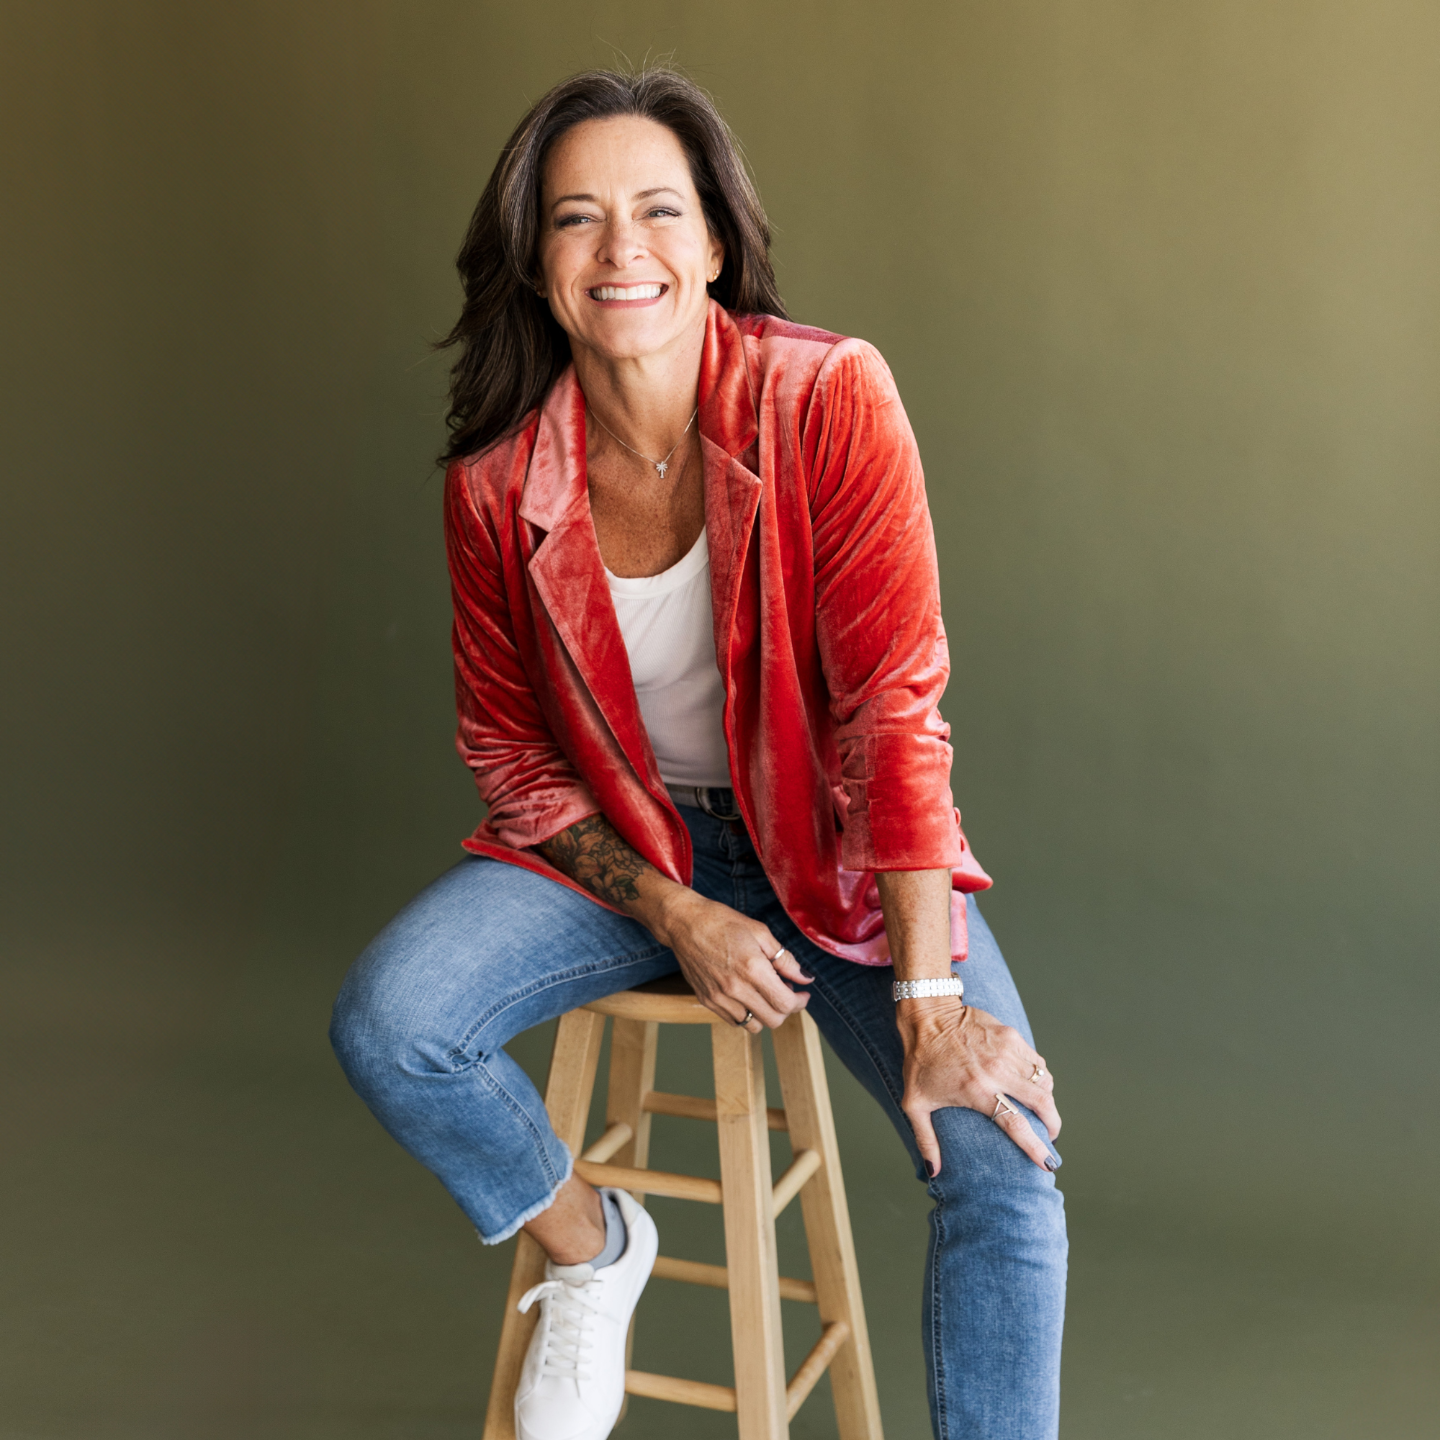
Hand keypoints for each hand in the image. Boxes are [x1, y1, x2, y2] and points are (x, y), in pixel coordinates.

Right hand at [653, 887, 811, 1030]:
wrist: (684, 923)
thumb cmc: (722, 922)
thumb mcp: (760, 932)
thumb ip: (785, 959)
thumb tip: (805, 978)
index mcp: (752, 969)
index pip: (785, 1003)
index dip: (800, 1002)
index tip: (802, 993)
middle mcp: (735, 988)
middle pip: (773, 1020)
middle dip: (786, 1009)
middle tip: (786, 992)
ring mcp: (719, 998)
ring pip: (754, 1025)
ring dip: (766, 1014)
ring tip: (765, 994)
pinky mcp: (707, 1000)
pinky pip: (734, 1021)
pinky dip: (747, 1014)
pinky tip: (747, 995)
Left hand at [898, 999, 1059, 1174]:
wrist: (927, 1014)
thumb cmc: (919, 1060)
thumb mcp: (914, 1102)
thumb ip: (925, 1139)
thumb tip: (933, 1171)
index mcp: (976, 1091)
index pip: (1016, 1124)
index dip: (1036, 1147)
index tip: (1048, 1163)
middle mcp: (996, 1071)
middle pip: (1041, 1102)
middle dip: (1053, 1123)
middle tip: (1051, 1134)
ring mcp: (1006, 1051)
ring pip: (1044, 1081)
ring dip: (1047, 1100)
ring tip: (1041, 1111)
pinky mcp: (1011, 1035)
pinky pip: (1037, 1061)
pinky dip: (1040, 1077)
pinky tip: (1032, 1085)